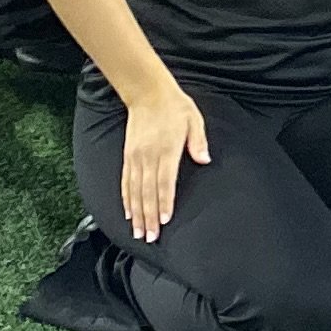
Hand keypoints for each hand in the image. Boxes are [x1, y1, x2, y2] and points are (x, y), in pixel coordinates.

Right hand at [115, 82, 211, 239]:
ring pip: (134, 190)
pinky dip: (126, 199)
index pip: (164, 181)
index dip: (164, 202)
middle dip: (149, 216)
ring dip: (137, 213)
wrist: (148, 93)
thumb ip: (198, 141)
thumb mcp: (194, 119)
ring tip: (138, 232)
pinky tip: (129, 212)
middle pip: (147, 192)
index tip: (164, 220)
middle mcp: (148, 155)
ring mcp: (135, 157)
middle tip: (150, 237)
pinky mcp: (128, 156)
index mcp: (167, 149)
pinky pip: (125, 182)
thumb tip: (205, 159)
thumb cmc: (175, 106)